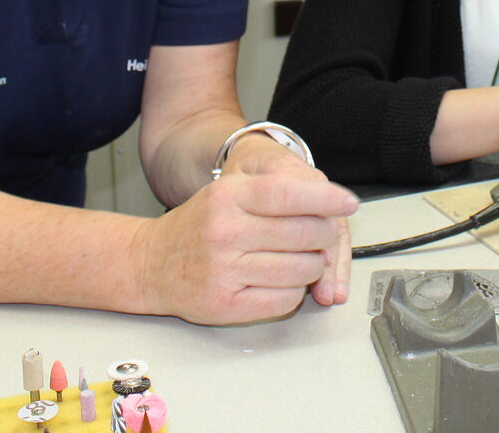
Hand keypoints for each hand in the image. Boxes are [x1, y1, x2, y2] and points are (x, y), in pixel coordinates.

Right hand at [130, 140, 356, 324]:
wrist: (150, 264)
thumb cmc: (198, 226)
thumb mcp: (228, 192)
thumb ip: (274, 193)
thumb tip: (329, 205)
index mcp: (229, 196)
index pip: (290, 194)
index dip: (326, 199)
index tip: (349, 203)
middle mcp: (226, 231)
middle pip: (304, 233)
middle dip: (325, 236)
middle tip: (322, 236)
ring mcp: (225, 270)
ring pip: (302, 269)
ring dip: (314, 266)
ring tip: (303, 260)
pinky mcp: (226, 305)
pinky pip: (286, 299)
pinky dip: (296, 291)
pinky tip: (284, 281)